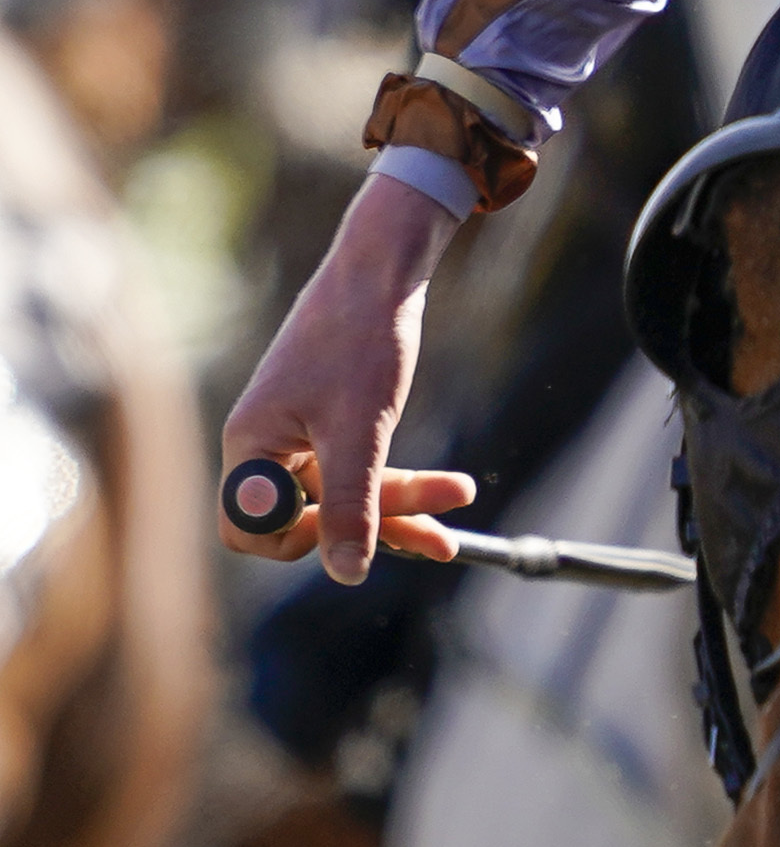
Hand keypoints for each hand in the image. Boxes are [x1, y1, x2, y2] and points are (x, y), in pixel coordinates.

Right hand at [221, 174, 478, 583]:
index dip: (299, 544)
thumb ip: (351, 504)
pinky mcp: (332, 423)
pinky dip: (402, 483)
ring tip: (463, 499)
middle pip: (312, 518)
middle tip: (446, 539)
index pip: (250, 533)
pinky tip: (450, 489)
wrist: (382, 273)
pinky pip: (360, 470)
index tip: (352, 531)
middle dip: (379, 525)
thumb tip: (347, 573)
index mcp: (252, 446)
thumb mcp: (361, 432)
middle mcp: (267, 445)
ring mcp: (300, 435)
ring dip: (405, 504)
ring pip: (346, 495)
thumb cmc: (360, 342)